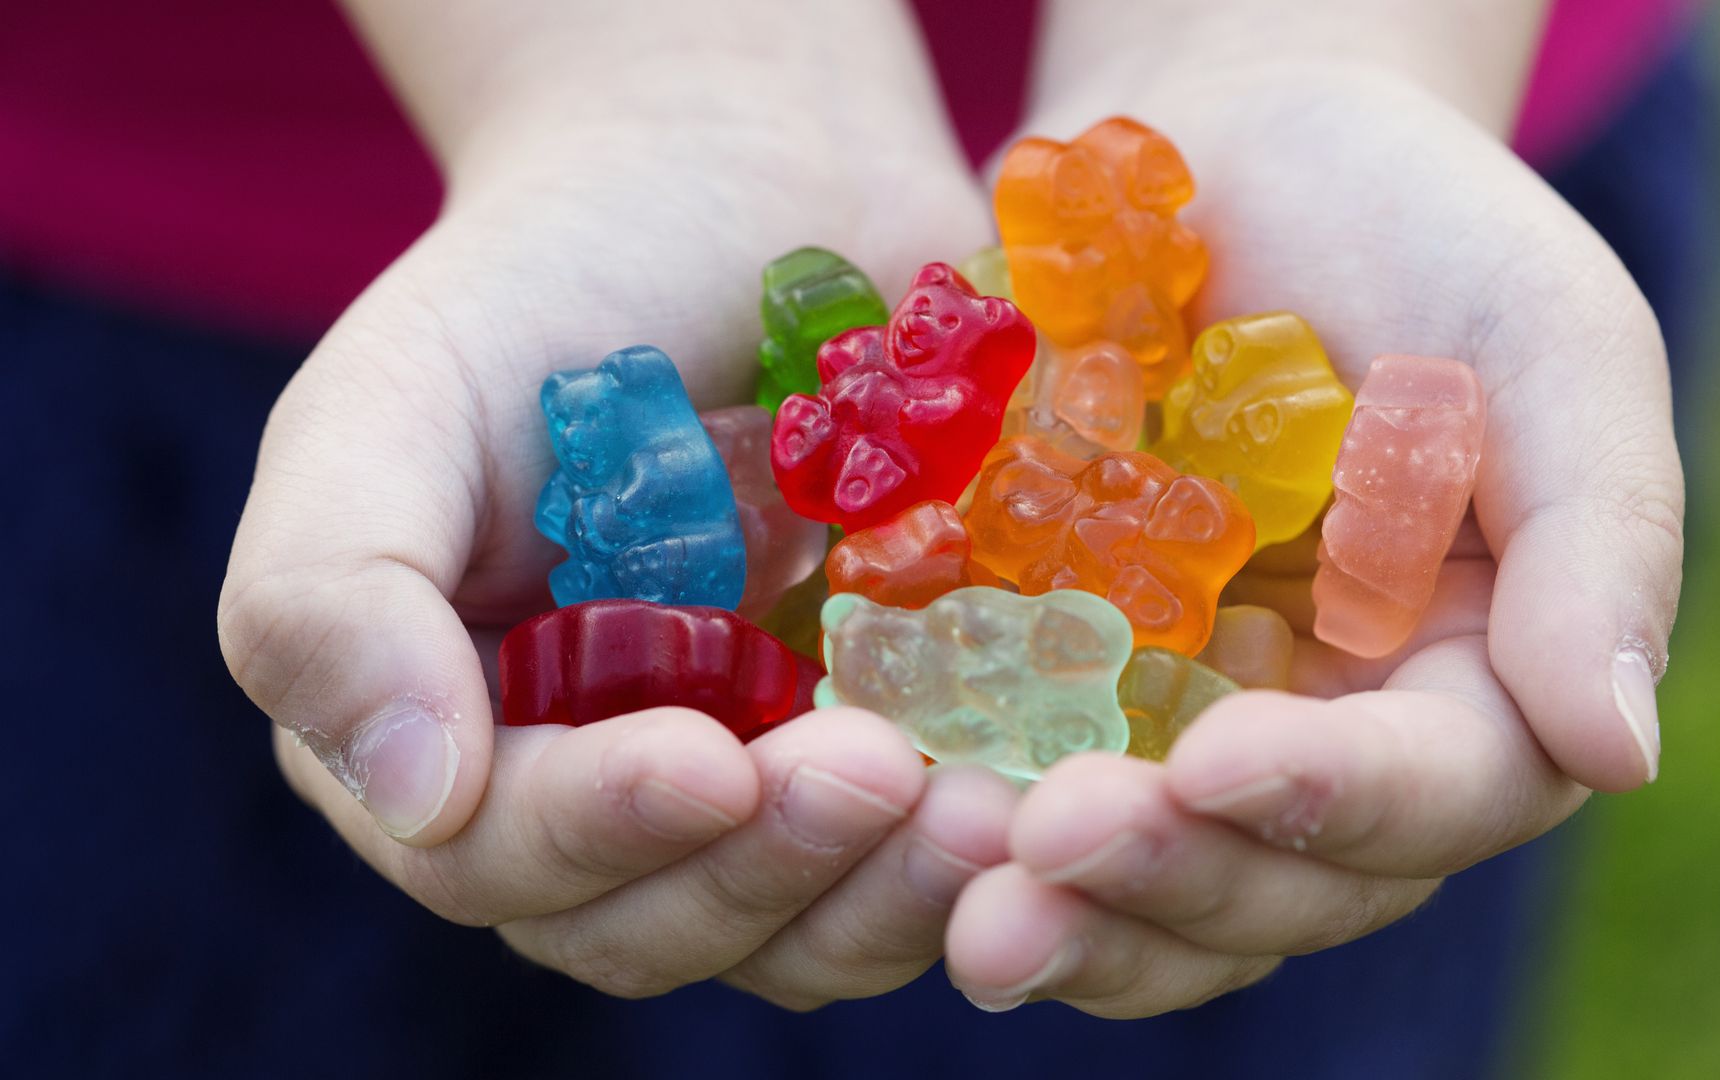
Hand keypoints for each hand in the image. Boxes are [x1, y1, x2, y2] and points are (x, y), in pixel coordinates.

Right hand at [218, 6, 1023, 1006]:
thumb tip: (412, 799)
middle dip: (764, 872)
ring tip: (983, 816)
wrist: (745, 183)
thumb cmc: (552, 279)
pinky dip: (967, 847)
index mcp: (447, 730)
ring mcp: (747, 776)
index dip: (600, 836)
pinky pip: (914, 854)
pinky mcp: (880, 743)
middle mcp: (591, 788)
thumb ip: (333, 592)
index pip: (497, 857)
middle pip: (656, 923)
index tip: (715, 765)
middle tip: (881, 778)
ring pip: (797, 926)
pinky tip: (1038, 784)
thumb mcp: (395, 396)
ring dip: (885, 894)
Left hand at [946, 63, 1682, 1015]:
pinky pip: (1029, 795)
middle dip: (1170, 881)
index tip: (1214, 767)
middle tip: (1042, 851)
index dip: (1335, 803)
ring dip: (1064, 908)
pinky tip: (897, 805)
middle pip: (1284, 881)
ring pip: (1155, 887)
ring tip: (956, 884)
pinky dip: (971, 823)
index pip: (1438, 792)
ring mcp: (1198, 733)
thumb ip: (1598, 532)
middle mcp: (1340, 743)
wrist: (1231, 160)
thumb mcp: (1542, 335)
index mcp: (1481, 680)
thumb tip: (1618, 753)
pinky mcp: (1073, 696)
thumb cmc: (1411, 223)